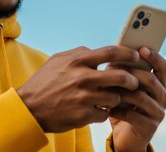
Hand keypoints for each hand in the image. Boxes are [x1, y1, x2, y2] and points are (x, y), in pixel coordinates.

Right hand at [17, 45, 140, 132]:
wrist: (29, 108)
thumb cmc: (44, 82)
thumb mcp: (58, 60)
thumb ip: (78, 53)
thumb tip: (96, 50)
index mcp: (78, 61)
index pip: (111, 52)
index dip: (128, 53)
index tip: (136, 56)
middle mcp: (83, 78)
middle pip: (120, 76)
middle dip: (132, 80)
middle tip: (133, 82)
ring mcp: (84, 98)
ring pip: (115, 98)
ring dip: (116, 98)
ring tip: (110, 98)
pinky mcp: (83, 115)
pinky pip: (104, 114)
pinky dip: (103, 112)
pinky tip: (96, 109)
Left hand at [108, 47, 165, 151]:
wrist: (124, 134)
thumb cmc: (122, 104)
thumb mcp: (122, 84)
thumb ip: (121, 70)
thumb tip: (112, 55)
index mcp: (160, 83)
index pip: (163, 66)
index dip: (154, 56)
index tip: (141, 48)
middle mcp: (163, 97)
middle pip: (151, 79)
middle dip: (130, 73)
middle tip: (112, 70)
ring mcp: (158, 113)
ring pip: (140, 97)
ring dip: (121, 92)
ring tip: (105, 90)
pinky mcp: (150, 127)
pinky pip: (132, 115)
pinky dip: (117, 110)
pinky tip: (107, 108)